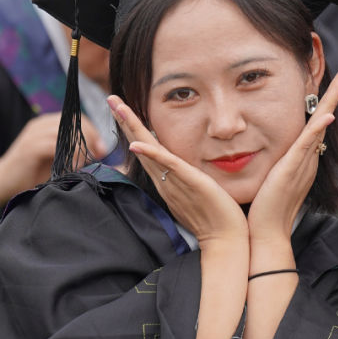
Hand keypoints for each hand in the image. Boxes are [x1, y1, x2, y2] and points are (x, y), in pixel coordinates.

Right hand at [0, 112, 104, 195]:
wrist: (1, 183)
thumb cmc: (31, 174)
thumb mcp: (56, 159)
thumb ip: (73, 151)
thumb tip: (100, 151)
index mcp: (47, 124)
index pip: (78, 119)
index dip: (93, 132)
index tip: (102, 150)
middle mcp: (40, 125)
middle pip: (74, 122)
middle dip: (90, 138)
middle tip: (98, 155)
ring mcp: (33, 135)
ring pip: (66, 132)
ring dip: (79, 148)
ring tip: (85, 163)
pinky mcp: (29, 148)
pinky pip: (54, 145)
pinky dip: (67, 156)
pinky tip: (72, 168)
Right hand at [108, 95, 247, 247]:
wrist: (226, 241)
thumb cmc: (219, 218)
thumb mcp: (201, 191)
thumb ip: (193, 178)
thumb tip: (193, 168)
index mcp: (168, 180)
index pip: (148, 149)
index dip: (134, 128)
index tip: (124, 109)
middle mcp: (165, 179)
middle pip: (140, 144)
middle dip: (125, 120)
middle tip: (111, 97)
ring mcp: (174, 182)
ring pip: (148, 149)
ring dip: (131, 126)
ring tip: (117, 105)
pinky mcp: (189, 183)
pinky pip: (167, 165)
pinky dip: (151, 153)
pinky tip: (137, 143)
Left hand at [246, 70, 337, 245]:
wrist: (266, 232)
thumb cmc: (265, 208)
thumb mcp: (271, 177)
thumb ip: (276, 163)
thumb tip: (271, 152)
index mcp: (302, 158)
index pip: (315, 124)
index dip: (323, 103)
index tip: (328, 83)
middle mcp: (308, 158)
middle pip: (324, 119)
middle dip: (335, 95)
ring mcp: (302, 163)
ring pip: (320, 125)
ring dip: (332, 101)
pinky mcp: (293, 169)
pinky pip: (308, 145)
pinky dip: (318, 129)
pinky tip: (328, 115)